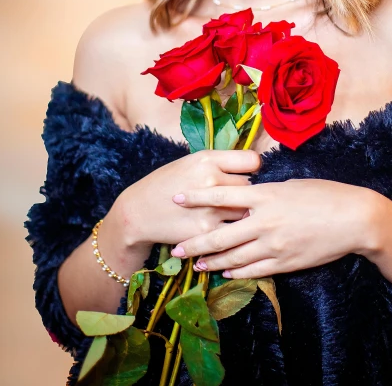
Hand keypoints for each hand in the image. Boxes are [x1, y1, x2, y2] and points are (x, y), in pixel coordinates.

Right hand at [107, 149, 261, 262]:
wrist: (138, 212)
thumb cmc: (168, 182)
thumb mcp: (192, 161)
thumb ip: (221, 162)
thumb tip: (253, 166)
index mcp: (208, 159)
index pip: (252, 161)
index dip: (253, 169)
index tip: (247, 175)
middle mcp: (210, 180)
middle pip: (250, 187)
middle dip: (247, 193)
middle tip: (238, 197)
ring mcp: (210, 208)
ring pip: (246, 211)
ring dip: (242, 214)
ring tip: (234, 213)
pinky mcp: (207, 232)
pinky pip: (234, 233)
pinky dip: (234, 233)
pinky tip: (229, 231)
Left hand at [169, 178, 378, 278]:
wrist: (354, 219)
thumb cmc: (325, 194)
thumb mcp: (291, 185)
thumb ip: (266, 194)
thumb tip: (247, 197)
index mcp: (266, 196)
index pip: (222, 196)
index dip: (197, 198)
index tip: (177, 198)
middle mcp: (265, 221)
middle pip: (221, 235)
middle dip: (196, 243)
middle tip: (176, 249)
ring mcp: (274, 245)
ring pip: (235, 257)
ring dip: (213, 262)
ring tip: (197, 265)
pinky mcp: (286, 263)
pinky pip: (255, 270)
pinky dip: (237, 272)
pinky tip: (226, 273)